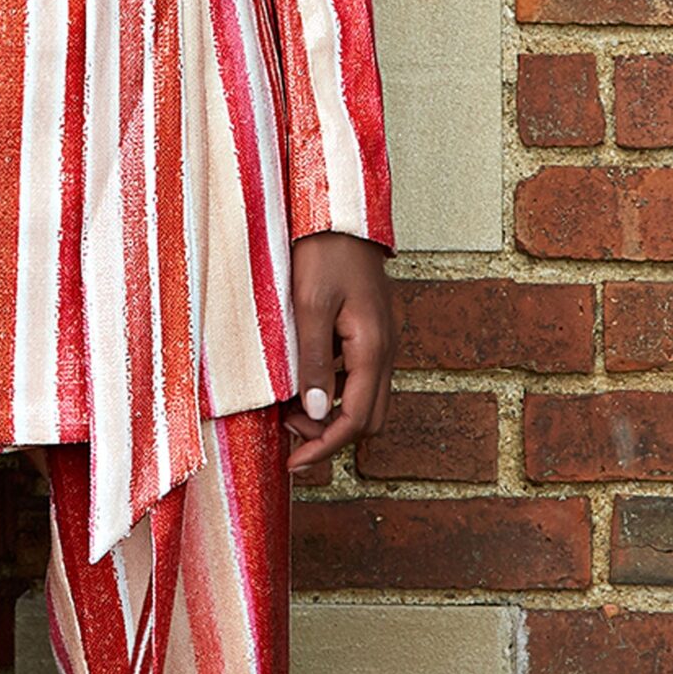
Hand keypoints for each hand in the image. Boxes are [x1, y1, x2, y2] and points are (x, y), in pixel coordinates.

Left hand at [281, 231, 397, 474]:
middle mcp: (385, 350)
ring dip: (330, 413)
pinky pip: (358, 376)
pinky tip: (303, 378)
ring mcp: (381, 340)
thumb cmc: (323, 252)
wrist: (340, 210)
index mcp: (373, 348)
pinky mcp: (371, 330)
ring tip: (287, 409)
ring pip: (365, 399)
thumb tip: (316, 412)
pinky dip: (333, 389)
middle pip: (367, 418)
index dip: (324, 447)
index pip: (355, 420)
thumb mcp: (309, 305)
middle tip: (287, 434)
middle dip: (329, 435)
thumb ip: (314, 359)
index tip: (293, 463)